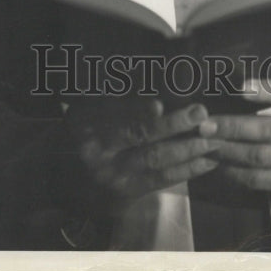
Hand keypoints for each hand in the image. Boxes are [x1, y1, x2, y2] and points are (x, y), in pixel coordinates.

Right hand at [65, 98, 219, 211]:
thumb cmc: (78, 132)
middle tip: (200, 112)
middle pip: (140, 137)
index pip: (116, 115)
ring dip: (188, 148)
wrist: (56, 178)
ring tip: (213, 136)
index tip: (161, 102)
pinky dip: (187, 170)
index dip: (139, 110)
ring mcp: (114, 175)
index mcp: (87, 124)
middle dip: (174, 124)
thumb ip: (115, 97)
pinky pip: (162, 180)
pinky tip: (207, 161)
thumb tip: (153, 76)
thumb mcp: (85, 110)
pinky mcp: (128, 193)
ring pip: (156, 159)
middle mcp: (99, 151)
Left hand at [199, 79, 270, 208]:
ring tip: (207, 144)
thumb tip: (242, 83)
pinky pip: (260, 182)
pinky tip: (220, 164)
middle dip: (233, 127)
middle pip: (268, 131)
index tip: (240, 88)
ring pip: (260, 160)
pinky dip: (236, 173)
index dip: (265, 92)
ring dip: (229, 152)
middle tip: (205, 124)